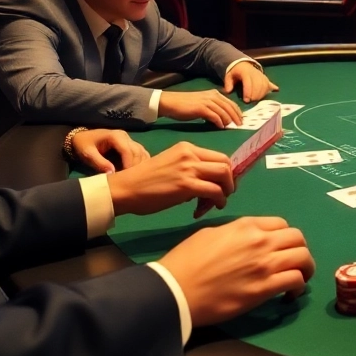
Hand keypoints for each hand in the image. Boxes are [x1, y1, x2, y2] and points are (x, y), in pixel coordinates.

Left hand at [73, 129, 148, 173]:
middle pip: (137, 151)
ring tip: (136, 177)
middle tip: (132, 180)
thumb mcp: (88, 154)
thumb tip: (112, 173)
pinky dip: (142, 161)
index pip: (127, 150)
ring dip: (141, 164)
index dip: (129, 164)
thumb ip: (99, 163)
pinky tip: (139, 171)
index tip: (128, 177)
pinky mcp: (130, 144)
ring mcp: (129, 139)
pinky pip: (140, 152)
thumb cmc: (84, 145)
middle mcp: (125, 136)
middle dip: (136, 166)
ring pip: (141, 151)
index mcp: (115, 136)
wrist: (82, 137)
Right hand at [106, 142, 235, 216]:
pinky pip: (215, 191)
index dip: (225, 172)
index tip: (222, 185)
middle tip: (223, 194)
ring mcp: (189, 168)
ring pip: (224, 175)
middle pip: (225, 164)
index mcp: (187, 148)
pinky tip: (209, 208)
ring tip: (216, 202)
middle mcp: (191, 154)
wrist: (125, 188)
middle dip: (229, 181)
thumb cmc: (145, 181)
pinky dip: (218, 200)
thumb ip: (190, 168)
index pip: (218, 156)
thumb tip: (208, 183)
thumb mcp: (171, 165)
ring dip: (226, 191)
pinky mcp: (187, 184)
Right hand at [158, 216, 314, 327]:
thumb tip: (247, 239)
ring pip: (304, 258)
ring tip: (298, 279)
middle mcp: (261, 241)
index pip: (281, 224)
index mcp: (246, 226)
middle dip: (299, 250)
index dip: (284, 237)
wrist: (175, 289)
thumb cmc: (186, 261)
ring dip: (305, 268)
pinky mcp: (264, 288)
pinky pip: (296, 280)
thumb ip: (235, 232)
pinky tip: (289, 294)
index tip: (281, 249)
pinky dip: (298, 287)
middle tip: (293, 263)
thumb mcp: (210, 233)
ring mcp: (265, 264)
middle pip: (298, 239)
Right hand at [159, 89, 243, 127]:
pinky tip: (221, 127)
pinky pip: (215, 116)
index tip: (241, 119)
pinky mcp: (201, 108)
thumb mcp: (202, 103)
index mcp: (214, 94)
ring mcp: (207, 101)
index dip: (237, 111)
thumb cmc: (185, 105)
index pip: (231, 102)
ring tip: (230, 127)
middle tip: (240, 125)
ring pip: (224, 112)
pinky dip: (219, 122)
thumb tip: (222, 118)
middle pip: (230, 107)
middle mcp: (213, 96)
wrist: (171, 102)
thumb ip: (213, 107)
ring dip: (228, 120)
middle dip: (236, 117)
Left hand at [224, 62, 277, 103]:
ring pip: (264, 85)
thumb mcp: (229, 76)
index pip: (248, 82)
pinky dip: (266, 92)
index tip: (246, 100)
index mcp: (245, 72)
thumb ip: (228, 83)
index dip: (248, 91)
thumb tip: (228, 91)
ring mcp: (261, 75)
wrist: (243, 64)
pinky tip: (262, 97)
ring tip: (256, 101)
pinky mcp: (265, 78)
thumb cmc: (236, 72)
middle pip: (258, 84)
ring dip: (261, 94)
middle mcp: (255, 73)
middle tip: (251, 102)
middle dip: (255, 95)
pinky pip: (268, 85)